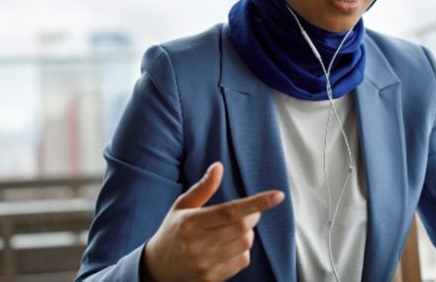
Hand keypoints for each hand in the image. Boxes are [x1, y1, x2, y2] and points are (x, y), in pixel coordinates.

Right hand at [141, 162, 284, 281]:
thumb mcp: (182, 206)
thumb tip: (218, 166)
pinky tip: (228, 248)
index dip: (257, 203)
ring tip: (233, 231)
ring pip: (245, 244)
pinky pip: (242, 261)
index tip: (278, 195)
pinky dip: (243, 251)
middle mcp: (197, 245)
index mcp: (190, 222)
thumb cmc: (173, 231)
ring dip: (247, 234)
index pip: (230, 210)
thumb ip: (203, 188)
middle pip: (242, 228)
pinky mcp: (211, 280)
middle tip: (246, 213)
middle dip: (252, 216)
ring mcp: (205, 265)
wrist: (157, 268)